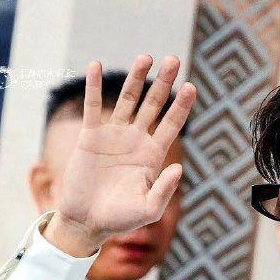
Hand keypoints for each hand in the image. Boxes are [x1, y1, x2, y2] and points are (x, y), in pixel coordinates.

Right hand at [44, 54, 195, 256]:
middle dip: (164, 83)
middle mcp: (136, 140)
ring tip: (146, 58)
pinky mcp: (91, 136)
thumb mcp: (148, 210)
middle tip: (174, 60)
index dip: (181, 106)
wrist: (88, 222)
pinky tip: (96, 66)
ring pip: (128, 100)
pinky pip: (93, 106)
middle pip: (153, 104)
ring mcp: (114, 136)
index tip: (191, 87)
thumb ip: (164, 190)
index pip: (172, 124)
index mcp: (153, 155)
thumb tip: (178, 167)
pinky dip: (94, 86)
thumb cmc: (120, 219)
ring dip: (136, 78)